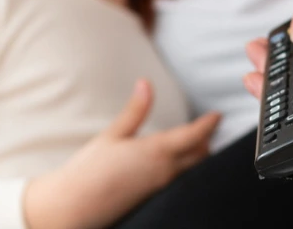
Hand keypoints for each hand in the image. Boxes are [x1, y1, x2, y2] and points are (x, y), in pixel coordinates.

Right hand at [24, 79, 220, 228]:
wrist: (74, 208)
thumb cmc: (90, 171)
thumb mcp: (112, 135)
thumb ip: (135, 110)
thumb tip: (146, 84)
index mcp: (157, 152)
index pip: (194, 136)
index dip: (209, 124)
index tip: (218, 115)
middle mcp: (165, 172)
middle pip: (200, 155)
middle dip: (208, 140)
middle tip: (212, 127)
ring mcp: (161, 188)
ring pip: (192, 169)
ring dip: (199, 155)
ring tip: (199, 143)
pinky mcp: (153, 198)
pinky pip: (179, 180)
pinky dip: (186, 168)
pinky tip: (176, 164)